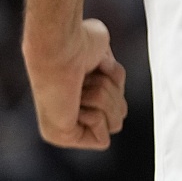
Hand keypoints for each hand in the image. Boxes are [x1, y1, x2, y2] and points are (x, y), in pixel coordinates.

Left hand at [22, 17, 127, 148]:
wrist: (61, 45)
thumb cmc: (78, 41)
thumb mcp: (103, 50)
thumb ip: (105, 62)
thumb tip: (105, 66)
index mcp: (80, 91)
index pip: (118, 100)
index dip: (115, 83)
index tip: (96, 66)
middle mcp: (70, 110)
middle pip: (120, 113)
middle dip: (111, 91)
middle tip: (87, 76)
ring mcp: (66, 126)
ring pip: (115, 124)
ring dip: (103, 99)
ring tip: (81, 85)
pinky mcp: (64, 137)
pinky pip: (103, 140)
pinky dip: (96, 117)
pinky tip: (76, 103)